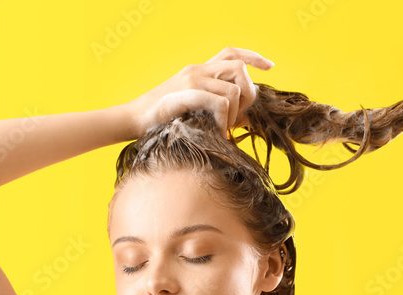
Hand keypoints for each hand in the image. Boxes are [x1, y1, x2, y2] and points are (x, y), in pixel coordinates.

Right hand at [121, 47, 274, 138]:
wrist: (133, 119)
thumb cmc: (162, 120)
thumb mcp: (193, 110)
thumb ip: (215, 108)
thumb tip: (243, 119)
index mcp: (199, 71)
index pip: (232, 53)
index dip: (253, 57)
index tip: (270, 67)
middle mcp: (198, 69)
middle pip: (240, 69)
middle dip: (249, 94)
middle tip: (239, 118)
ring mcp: (192, 79)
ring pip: (234, 89)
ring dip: (235, 114)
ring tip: (223, 129)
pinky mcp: (188, 92)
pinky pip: (221, 102)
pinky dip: (224, 121)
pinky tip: (218, 133)